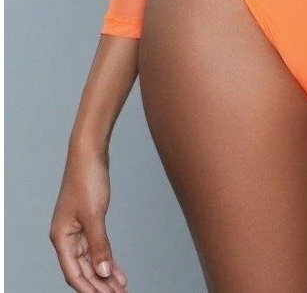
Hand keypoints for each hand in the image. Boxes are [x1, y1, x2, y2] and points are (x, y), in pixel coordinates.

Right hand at [49, 140, 128, 291]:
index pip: (73, 273)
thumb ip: (99, 245)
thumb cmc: (87, 179)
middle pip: (82, 270)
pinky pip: (97, 248)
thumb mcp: (94, 214)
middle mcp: (66, 237)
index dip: (88, 289)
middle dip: (99, 285)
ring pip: (91, 261)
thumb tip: (102, 272)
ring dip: (105, 275)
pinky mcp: (88, 222)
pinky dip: (106, 259)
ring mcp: (77, 230)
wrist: (90, 153)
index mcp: (61, 237)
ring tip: (121, 288)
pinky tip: (117, 271)